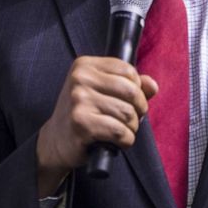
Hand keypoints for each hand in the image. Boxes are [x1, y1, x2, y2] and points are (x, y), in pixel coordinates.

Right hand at [36, 56, 157, 194]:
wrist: (56, 141)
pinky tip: (118, 142)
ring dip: (132, 127)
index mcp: (84, 65)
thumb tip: (152, 85)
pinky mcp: (81, 124)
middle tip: (131, 119)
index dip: (137, 89)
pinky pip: (120, 132)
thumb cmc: (84, 114)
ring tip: (122, 131)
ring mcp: (78, 101)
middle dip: (139, 109)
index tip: (129, 101)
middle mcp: (80, 79)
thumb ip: (131, 85)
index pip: (128, 70)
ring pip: (128, 113)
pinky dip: (126, 140)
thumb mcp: (103, 92)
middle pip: (131, 91)